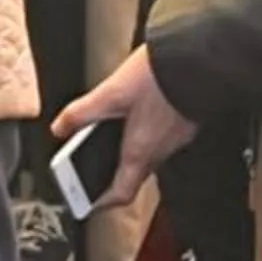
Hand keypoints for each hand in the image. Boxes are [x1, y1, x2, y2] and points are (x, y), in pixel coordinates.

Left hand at [58, 46, 199, 206]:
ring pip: (148, 152)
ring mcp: (177, 137)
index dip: (101, 202)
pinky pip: (162, 135)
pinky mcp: (186, 121)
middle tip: (90, 160)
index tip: (86, 200)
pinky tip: (140, 108)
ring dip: (128, 147)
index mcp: (139, 152)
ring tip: (111, 127)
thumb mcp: (111, 93)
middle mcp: (161, 150)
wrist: (200, 59)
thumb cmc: (162, 79)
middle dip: (110, 170)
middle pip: (133, 173)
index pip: (121, 194)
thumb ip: (81, 113)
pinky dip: (146, 130)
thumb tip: (61, 127)